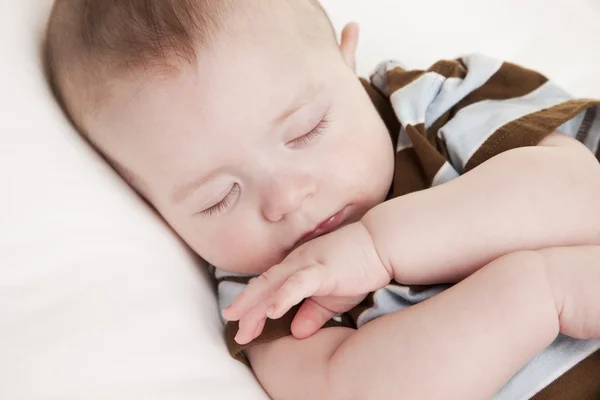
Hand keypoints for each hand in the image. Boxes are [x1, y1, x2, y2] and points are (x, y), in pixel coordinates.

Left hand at [222, 221, 392, 343]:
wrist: (381, 243)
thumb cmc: (357, 266)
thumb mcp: (332, 297)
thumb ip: (313, 313)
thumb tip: (297, 332)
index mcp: (297, 267)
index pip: (268, 287)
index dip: (252, 306)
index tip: (242, 328)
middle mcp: (296, 262)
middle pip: (263, 286)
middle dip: (245, 307)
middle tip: (233, 328)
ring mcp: (307, 263)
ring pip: (273, 284)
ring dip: (255, 304)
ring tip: (239, 321)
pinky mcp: (322, 269)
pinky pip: (298, 283)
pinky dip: (282, 297)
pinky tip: (271, 311)